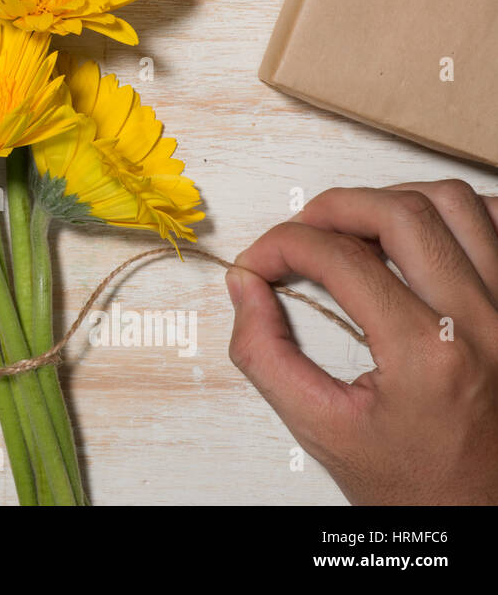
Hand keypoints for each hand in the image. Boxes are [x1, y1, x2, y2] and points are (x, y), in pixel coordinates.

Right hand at [226, 180, 497, 503]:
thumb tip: (245, 287)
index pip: (339, 259)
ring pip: (457, 204)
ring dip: (393, 202)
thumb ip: (266, 354)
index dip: (280, 246)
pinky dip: (455, 216)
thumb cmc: (417, 486)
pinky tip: (416, 239)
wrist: (480, 517)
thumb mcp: (322, 429)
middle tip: (298, 234)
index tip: (256, 263)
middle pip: (400, 211)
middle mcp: (485, 325)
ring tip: (354, 230)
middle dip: (332, 208)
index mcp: (428, 357)